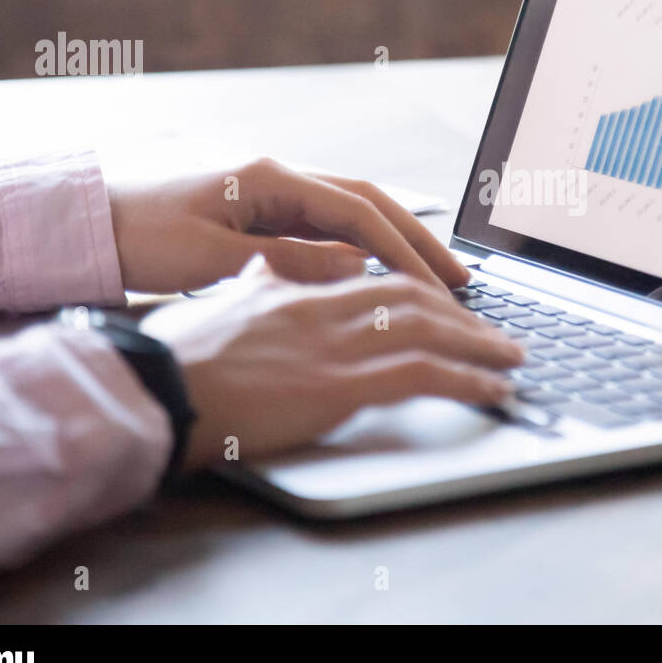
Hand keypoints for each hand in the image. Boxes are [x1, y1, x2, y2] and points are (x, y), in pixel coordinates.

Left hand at [107, 158, 471, 293]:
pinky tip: (376, 273)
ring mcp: (267, 190)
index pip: (360, 213)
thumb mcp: (210, 257)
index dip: (406, 252)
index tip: (442, 287)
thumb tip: (357, 268)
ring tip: (433, 277)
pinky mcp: (254, 209)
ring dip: (394, 242)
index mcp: (269, 177)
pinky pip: (322, 226)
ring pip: (350, 212)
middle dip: (419, 240)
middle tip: (460, 279)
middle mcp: (276, 175)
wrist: (76, 222)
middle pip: (368, 203)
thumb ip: (289, 262)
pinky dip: (358, 248)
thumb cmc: (132, 236)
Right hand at [141, 269, 524, 468]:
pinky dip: (467, 380)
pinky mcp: (335, 385)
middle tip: (498, 334)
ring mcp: (331, 343)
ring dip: (480, 345)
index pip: (378, 275)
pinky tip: (493, 391)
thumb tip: (272, 272)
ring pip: (428, 329)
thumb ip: (258, 285)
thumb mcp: (219, 304)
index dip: (424, 288)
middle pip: (414, 297)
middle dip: (464, 317)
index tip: (453, 304)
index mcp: (296, 287)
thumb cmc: (175, 356)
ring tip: (512, 360)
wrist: (149, 389)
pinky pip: (421, 375)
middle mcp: (322, 306)